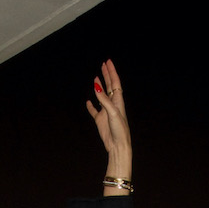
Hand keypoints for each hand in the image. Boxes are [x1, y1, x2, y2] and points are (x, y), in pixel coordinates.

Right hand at [85, 58, 131, 183]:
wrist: (118, 145)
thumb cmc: (119, 130)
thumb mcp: (113, 113)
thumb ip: (104, 100)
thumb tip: (96, 86)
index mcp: (118, 101)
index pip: (115, 82)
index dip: (111, 72)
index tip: (108, 62)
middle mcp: (112, 104)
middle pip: (109, 86)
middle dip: (107, 75)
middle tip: (103, 65)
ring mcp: (106, 112)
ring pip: (102, 96)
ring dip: (99, 87)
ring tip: (96, 78)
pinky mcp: (100, 120)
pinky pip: (94, 111)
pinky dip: (91, 106)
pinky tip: (88, 101)